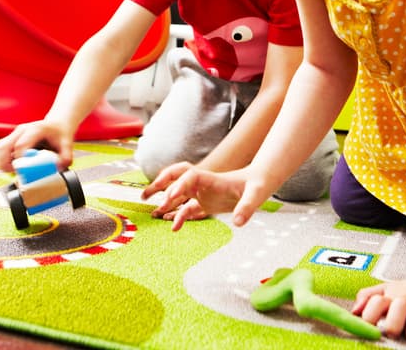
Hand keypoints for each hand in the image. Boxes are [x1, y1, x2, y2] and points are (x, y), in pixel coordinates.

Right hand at [0, 120, 73, 171]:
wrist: (56, 126)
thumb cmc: (59, 134)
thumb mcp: (67, 144)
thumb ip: (65, 157)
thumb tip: (57, 168)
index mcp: (35, 129)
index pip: (20, 145)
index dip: (20, 160)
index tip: (24, 170)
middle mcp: (22, 130)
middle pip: (3, 147)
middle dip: (6, 164)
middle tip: (15, 173)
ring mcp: (14, 134)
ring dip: (2, 163)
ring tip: (13, 170)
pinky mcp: (10, 139)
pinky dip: (0, 160)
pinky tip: (11, 165)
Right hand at [149, 166, 269, 230]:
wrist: (259, 182)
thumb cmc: (257, 185)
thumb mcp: (256, 195)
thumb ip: (247, 207)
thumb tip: (238, 222)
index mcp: (212, 178)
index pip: (190, 176)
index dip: (179, 184)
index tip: (170, 198)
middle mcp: (203, 183)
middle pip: (176, 177)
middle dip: (160, 183)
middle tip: (146, 194)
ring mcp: (202, 192)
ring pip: (177, 193)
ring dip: (164, 199)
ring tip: (151, 212)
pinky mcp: (205, 202)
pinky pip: (187, 208)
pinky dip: (178, 216)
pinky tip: (174, 228)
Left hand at [352, 276, 405, 341]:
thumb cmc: (405, 294)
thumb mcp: (384, 290)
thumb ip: (366, 298)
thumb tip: (353, 312)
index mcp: (390, 296)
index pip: (375, 303)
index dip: (369, 316)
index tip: (369, 327)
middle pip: (396, 315)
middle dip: (393, 328)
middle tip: (393, 332)